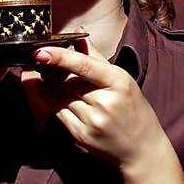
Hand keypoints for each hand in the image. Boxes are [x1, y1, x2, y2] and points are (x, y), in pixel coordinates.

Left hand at [30, 35, 169, 171]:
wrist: (142, 150)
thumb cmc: (134, 110)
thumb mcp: (123, 80)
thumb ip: (97, 57)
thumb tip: (79, 33)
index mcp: (118, 83)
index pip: (84, 66)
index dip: (60, 57)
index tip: (41, 51)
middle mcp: (105, 103)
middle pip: (67, 80)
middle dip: (52, 68)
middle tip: (42, 58)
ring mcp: (92, 122)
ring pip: (59, 95)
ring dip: (48, 82)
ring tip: (45, 71)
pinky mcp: (81, 136)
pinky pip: (57, 112)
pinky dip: (48, 98)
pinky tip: (45, 88)